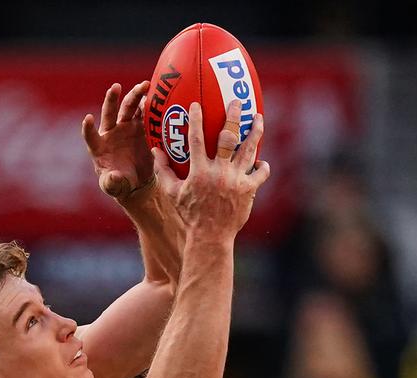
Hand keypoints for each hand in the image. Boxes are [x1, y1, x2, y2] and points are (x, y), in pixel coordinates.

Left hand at [83, 82, 154, 203]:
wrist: (136, 182)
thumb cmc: (119, 184)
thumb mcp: (114, 186)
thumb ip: (112, 183)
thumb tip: (113, 177)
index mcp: (99, 147)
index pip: (90, 136)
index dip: (88, 128)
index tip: (87, 118)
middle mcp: (111, 133)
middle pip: (109, 113)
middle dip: (112, 99)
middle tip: (116, 87)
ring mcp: (125, 128)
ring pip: (128, 108)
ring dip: (135, 96)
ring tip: (144, 85)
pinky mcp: (140, 128)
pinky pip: (144, 113)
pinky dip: (149, 104)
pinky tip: (156, 95)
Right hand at [155, 99, 269, 241]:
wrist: (210, 236)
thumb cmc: (189, 214)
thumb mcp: (172, 193)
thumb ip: (163, 171)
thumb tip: (155, 151)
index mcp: (199, 171)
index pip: (197, 139)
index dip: (196, 120)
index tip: (196, 104)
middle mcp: (219, 172)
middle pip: (228, 137)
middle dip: (233, 117)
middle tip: (237, 102)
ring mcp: (236, 180)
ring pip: (249, 149)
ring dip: (255, 132)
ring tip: (258, 119)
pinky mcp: (249, 189)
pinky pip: (260, 172)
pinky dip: (261, 165)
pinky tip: (259, 160)